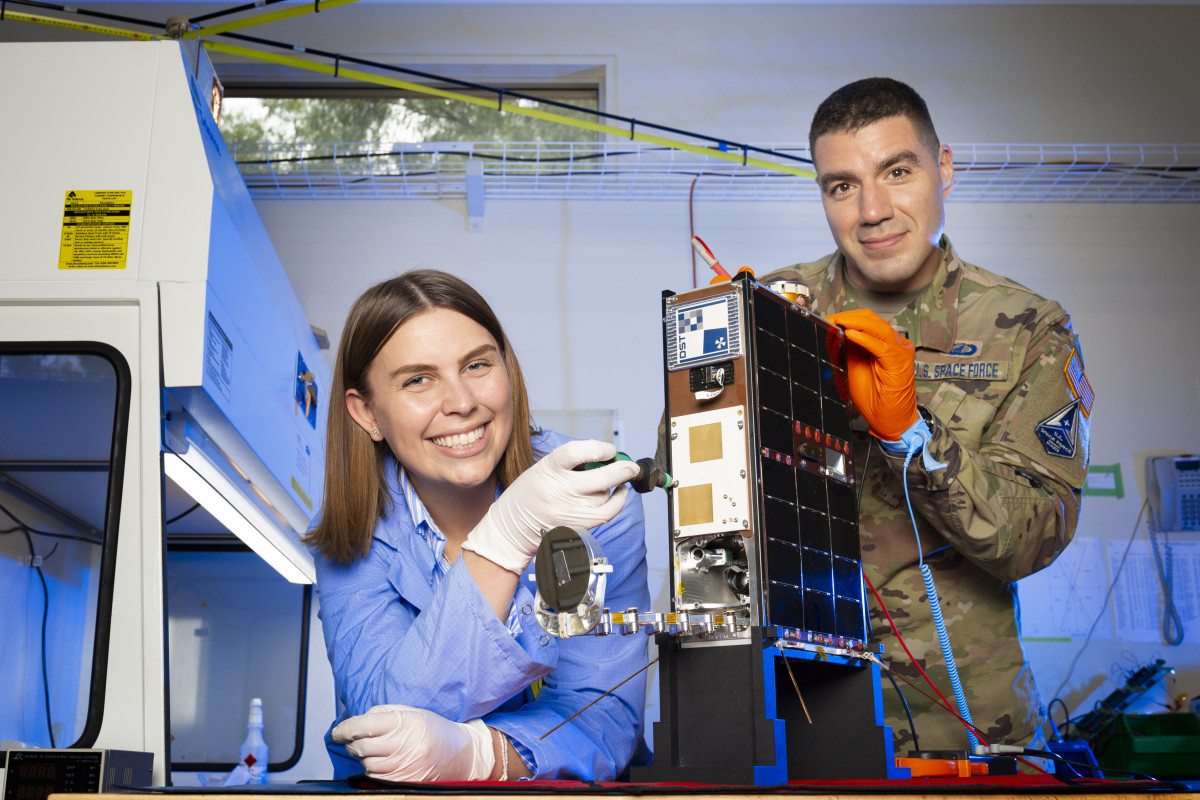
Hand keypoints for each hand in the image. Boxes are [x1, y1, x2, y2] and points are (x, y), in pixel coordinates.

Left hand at [331, 705, 493, 781]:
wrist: (462, 755)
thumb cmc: (436, 731)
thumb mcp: (413, 712)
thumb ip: (384, 713)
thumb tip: (358, 720)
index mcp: (407, 723)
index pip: (364, 726)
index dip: (344, 729)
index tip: (337, 731)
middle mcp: (405, 745)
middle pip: (361, 746)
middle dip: (352, 742)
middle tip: (355, 738)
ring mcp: (404, 766)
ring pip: (366, 763)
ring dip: (364, 756)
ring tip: (377, 749)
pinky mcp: (404, 781)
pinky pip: (376, 776)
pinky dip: (373, 768)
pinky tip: (383, 761)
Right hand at [463, 439, 639, 572]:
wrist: (513, 526)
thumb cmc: (530, 494)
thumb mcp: (542, 468)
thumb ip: (571, 462)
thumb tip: (605, 457)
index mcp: (548, 469)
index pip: (576, 452)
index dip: (598, 448)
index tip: (609, 449)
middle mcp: (560, 490)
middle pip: (601, 478)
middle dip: (622, 469)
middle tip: (630, 465)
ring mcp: (569, 510)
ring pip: (604, 495)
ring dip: (613, 485)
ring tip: (610, 480)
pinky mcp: (577, 525)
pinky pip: (607, 513)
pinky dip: (619, 502)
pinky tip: (620, 492)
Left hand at [825, 309, 919, 441]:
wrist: (887, 418)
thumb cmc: (872, 397)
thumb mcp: (850, 367)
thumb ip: (843, 350)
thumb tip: (831, 333)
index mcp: (882, 343)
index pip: (866, 320)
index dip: (847, 317)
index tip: (828, 319)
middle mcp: (893, 344)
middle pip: (873, 319)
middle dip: (850, 317)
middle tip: (832, 320)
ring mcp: (899, 352)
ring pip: (879, 327)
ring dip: (856, 323)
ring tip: (839, 323)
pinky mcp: (899, 363)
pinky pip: (881, 347)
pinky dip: (865, 339)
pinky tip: (851, 335)